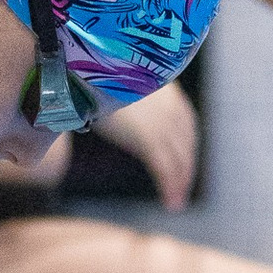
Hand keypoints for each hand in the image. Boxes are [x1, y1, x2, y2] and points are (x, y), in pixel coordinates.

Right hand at [91, 83, 197, 208]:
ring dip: (179, 184)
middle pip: (185, 146)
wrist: (86, 69)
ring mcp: (161, 123)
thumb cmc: (95, 74)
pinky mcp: (149, 137)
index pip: (186, 125)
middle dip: (185, 170)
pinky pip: (165, 168)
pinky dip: (170, 187)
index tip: (184, 164)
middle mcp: (170, 108)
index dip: (186, 147)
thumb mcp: (120, 83)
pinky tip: (171, 203)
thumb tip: (118, 104)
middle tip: (181, 191)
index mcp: (167, 93)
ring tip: (176, 203)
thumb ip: (128, 95)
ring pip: (179, 161)